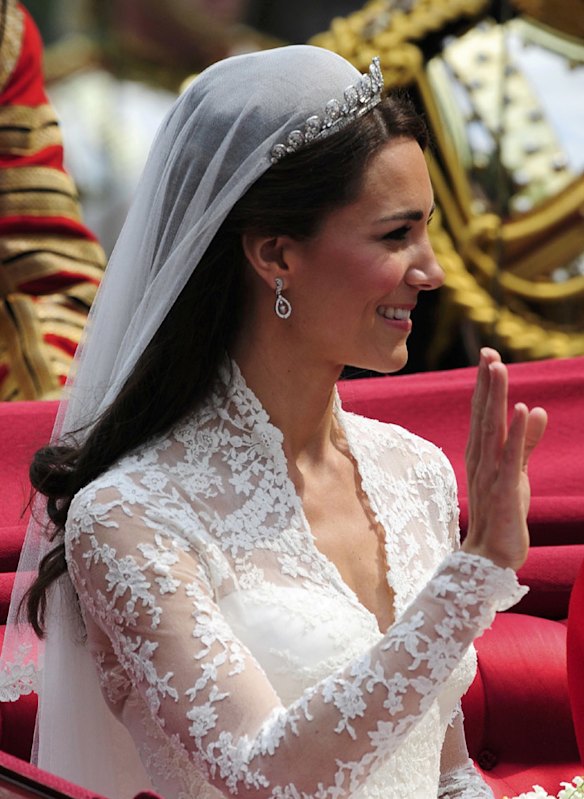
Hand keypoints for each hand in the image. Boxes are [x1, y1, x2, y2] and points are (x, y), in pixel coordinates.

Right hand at [462, 348, 546, 570]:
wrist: (491, 556)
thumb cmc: (503, 513)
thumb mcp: (518, 472)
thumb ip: (526, 441)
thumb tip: (534, 409)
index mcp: (483, 453)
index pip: (484, 413)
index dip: (486, 385)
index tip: (488, 356)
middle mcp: (481, 459)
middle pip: (484, 415)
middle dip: (486, 383)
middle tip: (488, 352)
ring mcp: (490, 474)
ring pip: (493, 430)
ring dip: (495, 399)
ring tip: (498, 369)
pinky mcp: (503, 490)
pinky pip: (510, 457)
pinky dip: (515, 433)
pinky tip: (519, 410)